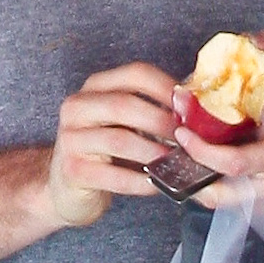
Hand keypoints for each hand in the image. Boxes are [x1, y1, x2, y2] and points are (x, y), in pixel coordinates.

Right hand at [44, 61, 179, 226]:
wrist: (67, 188)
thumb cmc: (105, 152)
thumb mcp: (124, 123)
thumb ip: (152, 109)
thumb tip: (196, 104)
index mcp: (95, 87)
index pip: (135, 74)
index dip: (167, 87)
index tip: (191, 106)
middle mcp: (77, 107)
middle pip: (124, 105)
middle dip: (161, 121)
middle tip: (187, 137)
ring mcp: (70, 139)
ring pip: (119, 140)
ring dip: (154, 151)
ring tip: (176, 161)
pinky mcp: (72, 171)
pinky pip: (114, 176)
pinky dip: (140, 181)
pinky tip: (157, 184)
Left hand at [168, 35, 263, 208]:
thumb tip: (250, 40)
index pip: (235, 162)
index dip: (203, 151)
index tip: (182, 133)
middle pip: (221, 191)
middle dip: (190, 171)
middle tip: (170, 150)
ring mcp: (263, 199)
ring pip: (216, 201)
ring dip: (190, 182)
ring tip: (171, 161)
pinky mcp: (253, 207)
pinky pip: (219, 203)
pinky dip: (198, 187)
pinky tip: (184, 169)